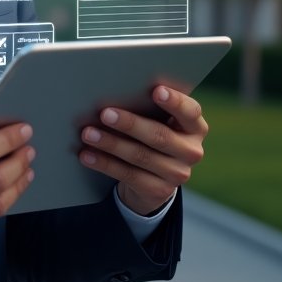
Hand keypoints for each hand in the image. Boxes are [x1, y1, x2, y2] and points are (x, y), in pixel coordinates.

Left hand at [78, 86, 207, 215]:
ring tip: (88, 133)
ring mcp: (178, 174)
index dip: (175, 101)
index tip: (156, 90)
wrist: (154, 176)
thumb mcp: (156, 119)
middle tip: (104, 113)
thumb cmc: (151, 132)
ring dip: (111, 144)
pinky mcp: (159, 191)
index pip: (190, 111)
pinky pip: (129, 175)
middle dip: (130, 124)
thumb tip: (113, 91)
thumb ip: (146, 107)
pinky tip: (87, 155)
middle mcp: (191, 151)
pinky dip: (105, 163)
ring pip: (140, 156)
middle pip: (159, 136)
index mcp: (194, 126)